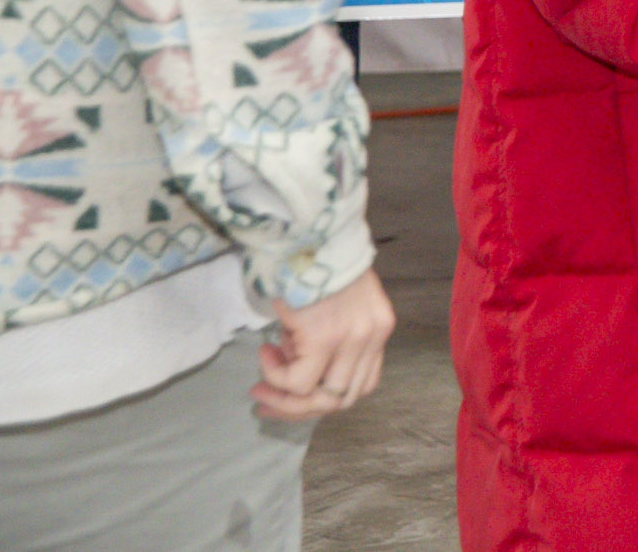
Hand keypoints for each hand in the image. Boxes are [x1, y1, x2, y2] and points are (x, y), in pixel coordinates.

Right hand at [251, 268, 393, 421]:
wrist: (306, 229)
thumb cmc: (314, 260)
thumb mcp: (334, 302)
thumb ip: (327, 336)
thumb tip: (295, 365)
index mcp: (378, 326)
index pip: (362, 384)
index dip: (326, 398)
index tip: (293, 397)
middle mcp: (373, 335)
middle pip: (343, 398)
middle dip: (300, 408)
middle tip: (265, 401)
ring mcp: (353, 337)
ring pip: (321, 397)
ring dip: (284, 398)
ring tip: (259, 384)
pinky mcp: (326, 337)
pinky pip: (298, 381)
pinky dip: (276, 376)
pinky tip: (265, 352)